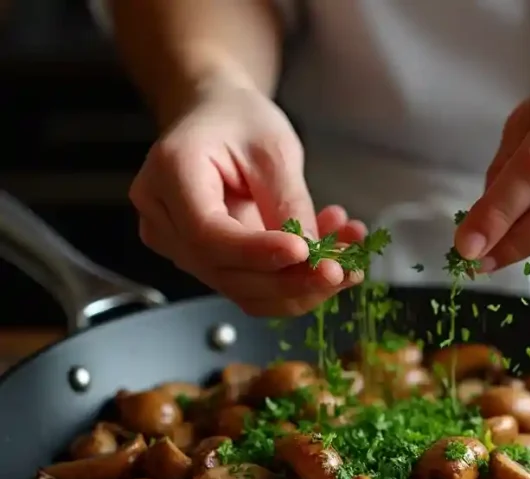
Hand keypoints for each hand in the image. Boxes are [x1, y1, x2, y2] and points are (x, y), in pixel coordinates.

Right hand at [129, 79, 366, 316]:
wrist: (217, 120)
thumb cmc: (240, 120)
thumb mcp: (273, 147)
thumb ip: (288, 202)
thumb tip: (314, 258)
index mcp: (170, 175)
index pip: (208, 234)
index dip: (258, 252)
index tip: (305, 251)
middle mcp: (163, 220)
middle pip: (226, 273)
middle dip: (292, 280)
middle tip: (344, 270)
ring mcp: (180, 248)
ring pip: (243, 291)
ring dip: (303, 288)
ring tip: (349, 263)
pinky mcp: (206, 264)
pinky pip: (252, 287)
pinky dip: (296, 283)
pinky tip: (332, 260)